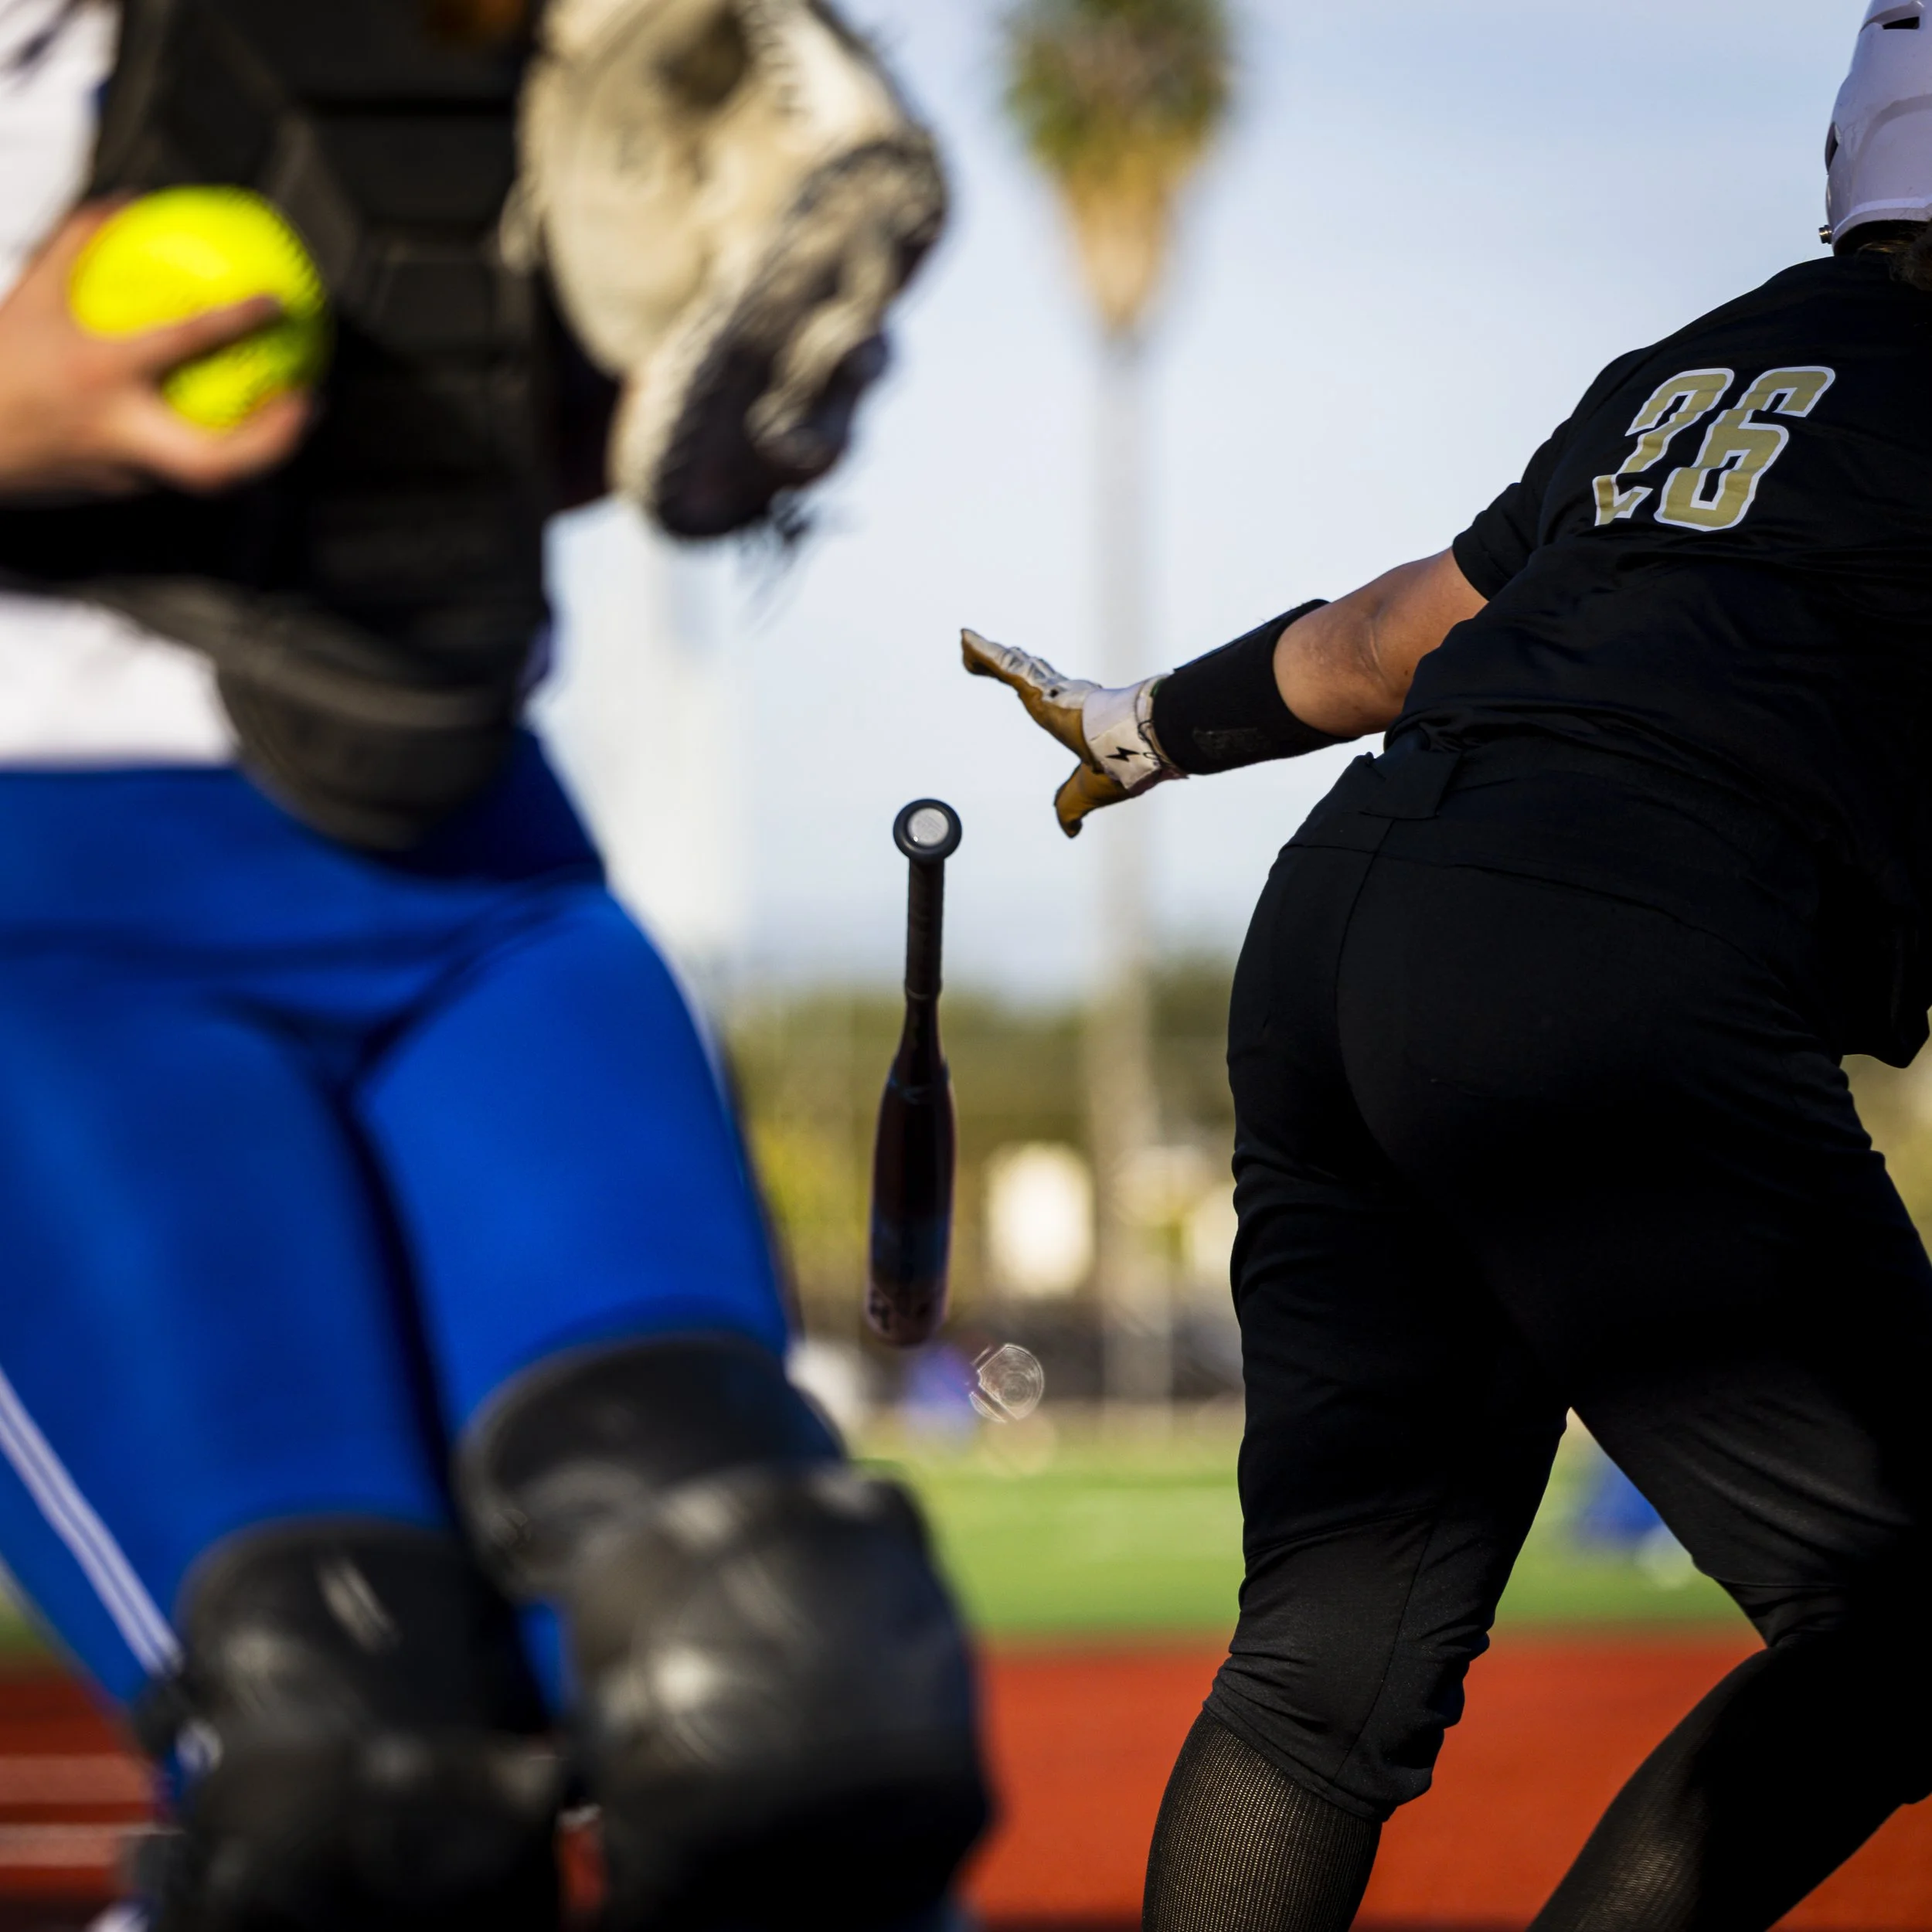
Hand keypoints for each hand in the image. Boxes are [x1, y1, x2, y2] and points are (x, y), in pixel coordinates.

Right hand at [0, 204, 311, 498]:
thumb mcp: (28, 295)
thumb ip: (77, 244)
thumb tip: (127, 198)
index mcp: (99, 374)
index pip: (182, 341)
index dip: (235, 320)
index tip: (276, 302)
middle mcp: (120, 430)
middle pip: (217, 460)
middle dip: (273, 439)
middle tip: (309, 400)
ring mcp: (125, 471)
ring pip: (211, 479)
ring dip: (263, 455)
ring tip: (293, 419)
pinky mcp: (123, 493)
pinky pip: (185, 474)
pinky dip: (224, 455)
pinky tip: (248, 432)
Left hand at [961, 627, 1177, 838]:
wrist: (1133, 753)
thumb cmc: (1117, 769)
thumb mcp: (1081, 798)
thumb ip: (1070, 811)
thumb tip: (1070, 831)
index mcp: (1071, 717)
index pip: (1044, 695)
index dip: (1028, 683)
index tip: (1019, 673)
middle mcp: (1061, 697)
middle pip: (1023, 674)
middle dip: (1003, 663)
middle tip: (983, 653)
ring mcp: (1050, 690)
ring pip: (1009, 666)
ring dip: (986, 655)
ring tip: (966, 641)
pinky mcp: (1039, 690)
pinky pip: (1003, 667)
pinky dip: (981, 653)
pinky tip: (964, 640)